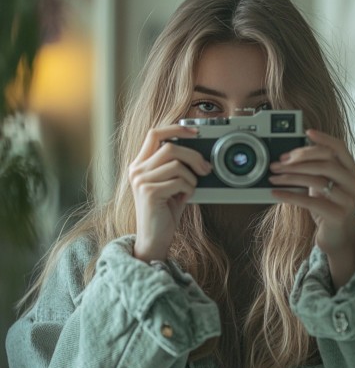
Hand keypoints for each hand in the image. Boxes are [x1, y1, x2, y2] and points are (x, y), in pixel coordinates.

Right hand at [128, 125, 210, 262]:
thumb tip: (199, 154)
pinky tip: (184, 197)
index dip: (176, 128)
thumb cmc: (164, 212)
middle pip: (170, 146)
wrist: (154, 238)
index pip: (155, 134)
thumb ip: (177, 167)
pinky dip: (188, 189)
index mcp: (140, 164)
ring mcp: (141, 180)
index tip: (194, 131)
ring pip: (176, 163)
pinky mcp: (149, 191)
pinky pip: (179, 180)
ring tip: (189, 189)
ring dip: (191, 177)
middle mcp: (137, 170)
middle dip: (193, 156)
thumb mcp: (170, 184)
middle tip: (205, 168)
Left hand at [269, 129, 354, 286]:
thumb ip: (316, 169)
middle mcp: (353, 182)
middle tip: (278, 162)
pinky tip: (275, 193)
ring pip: (316, 180)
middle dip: (298, 160)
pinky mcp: (337, 215)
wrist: (338, 238)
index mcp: (352, 171)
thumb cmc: (328, 208)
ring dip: (290, 176)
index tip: (306, 132)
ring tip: (273, 176)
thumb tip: (289, 156)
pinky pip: (309, 201)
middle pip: (325, 161)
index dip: (323, 138)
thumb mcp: (325, 185)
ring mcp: (347, 199)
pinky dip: (289, 195)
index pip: (339, 148)